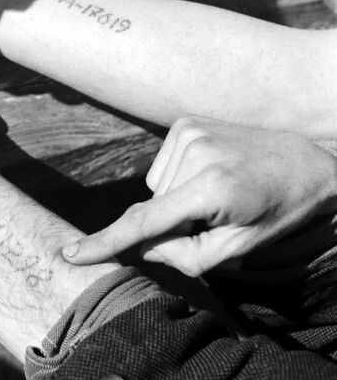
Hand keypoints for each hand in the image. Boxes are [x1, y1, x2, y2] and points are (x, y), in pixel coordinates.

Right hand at [63, 117, 336, 276]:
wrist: (308, 161)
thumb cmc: (281, 210)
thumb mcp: (244, 247)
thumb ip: (189, 256)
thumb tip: (144, 247)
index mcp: (212, 189)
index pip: (147, 221)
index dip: (106, 241)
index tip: (70, 254)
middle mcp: (195, 153)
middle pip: (153, 207)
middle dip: (173, 223)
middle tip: (218, 219)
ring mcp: (188, 132)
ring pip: (155, 188)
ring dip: (176, 199)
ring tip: (218, 193)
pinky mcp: (185, 123)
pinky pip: (162, 167)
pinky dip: (178, 178)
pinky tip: (210, 174)